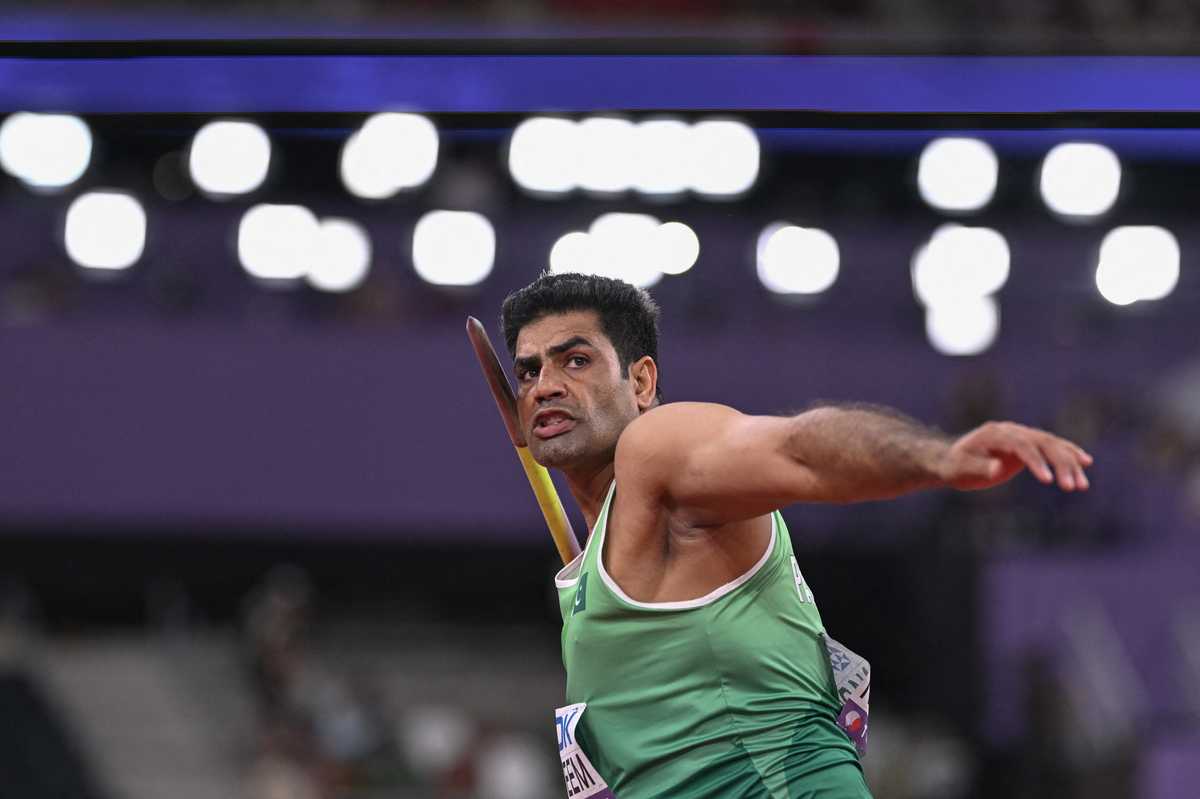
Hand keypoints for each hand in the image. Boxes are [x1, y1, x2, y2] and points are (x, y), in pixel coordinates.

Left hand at [941, 421, 1092, 491]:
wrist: (951, 460)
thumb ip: (980, 467)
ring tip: (1082, 485)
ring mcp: (1020, 435)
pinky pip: (1051, 447)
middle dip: (1060, 464)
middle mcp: (1011, 431)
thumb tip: (997, 468)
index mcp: (995, 434)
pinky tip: (1085, 462)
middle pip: (1042, 442)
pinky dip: (1068, 453)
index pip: (1021, 445)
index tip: (1048, 481)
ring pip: (1051, 444)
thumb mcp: (962, 469)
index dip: (1036, 462)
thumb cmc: (955, 466)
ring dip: (1069, 463)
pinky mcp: (1027, 444)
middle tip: (1073, 487)